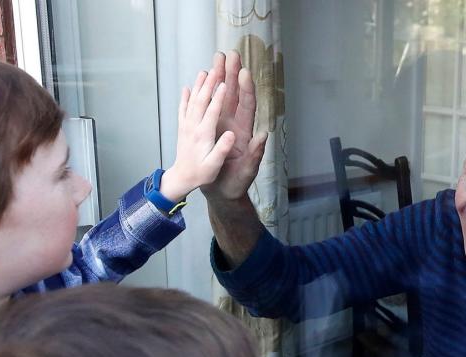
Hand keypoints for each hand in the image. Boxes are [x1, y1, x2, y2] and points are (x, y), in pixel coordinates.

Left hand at [160, 68, 236, 201]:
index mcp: (203, 135)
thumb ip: (222, 150)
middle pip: (202, 101)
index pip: (212, 112)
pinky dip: (185, 98)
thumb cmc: (201, 174)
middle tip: (217, 67)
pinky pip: (183, 109)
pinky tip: (187, 88)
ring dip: (199, 85)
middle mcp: (194, 127)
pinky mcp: (182, 128)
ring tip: (205, 71)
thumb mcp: (214, 166)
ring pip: (192, 101)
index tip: (225, 83)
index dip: (218, 98)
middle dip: (209, 83)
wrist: (181, 179)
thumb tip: (231, 136)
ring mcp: (186, 126)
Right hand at [200, 50, 268, 201]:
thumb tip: (263, 136)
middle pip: (235, 95)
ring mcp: (222, 126)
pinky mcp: (211, 130)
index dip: (246, 90)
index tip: (244, 72)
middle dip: (233, 74)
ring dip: (220, 78)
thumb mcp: (248, 172)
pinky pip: (209, 107)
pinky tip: (202, 80)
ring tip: (216, 59)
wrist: (222, 192)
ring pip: (222, 97)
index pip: (247, 107)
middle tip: (230, 54)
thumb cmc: (236, 184)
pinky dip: (207, 93)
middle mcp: (234, 125)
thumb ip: (255, 155)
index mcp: (244, 133)